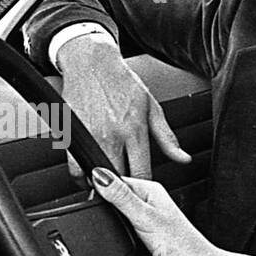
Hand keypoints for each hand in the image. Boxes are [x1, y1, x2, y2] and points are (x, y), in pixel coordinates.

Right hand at [56, 34, 190, 178]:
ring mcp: (90, 136)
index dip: (143, 186)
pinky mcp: (72, 134)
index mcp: (135, 131)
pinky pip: (74, 165)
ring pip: (95, 175)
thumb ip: (167, 138)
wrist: (92, 63)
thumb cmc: (123, 84)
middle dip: (123, 189)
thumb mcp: (152, 108)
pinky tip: (90, 174)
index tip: (143, 189)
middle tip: (126, 191)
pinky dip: (80, 175)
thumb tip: (184, 159)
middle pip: (119, 178)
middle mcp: (113, 136)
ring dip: (101, 184)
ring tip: (108, 185)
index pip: (142, 172)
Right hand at [91, 169, 220, 255]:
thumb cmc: (182, 245)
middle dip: (115, 230)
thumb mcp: (145, 218)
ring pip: (120, 233)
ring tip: (138, 254)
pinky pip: (129, 248)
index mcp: (150, 192)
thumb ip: (121, 197)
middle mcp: (150, 206)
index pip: (115, 183)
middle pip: (115, 211)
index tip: (103, 211)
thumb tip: (100, 174)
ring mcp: (149, 225)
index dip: (104, 196)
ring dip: (125, 248)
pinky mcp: (149, 242)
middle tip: (127, 238)